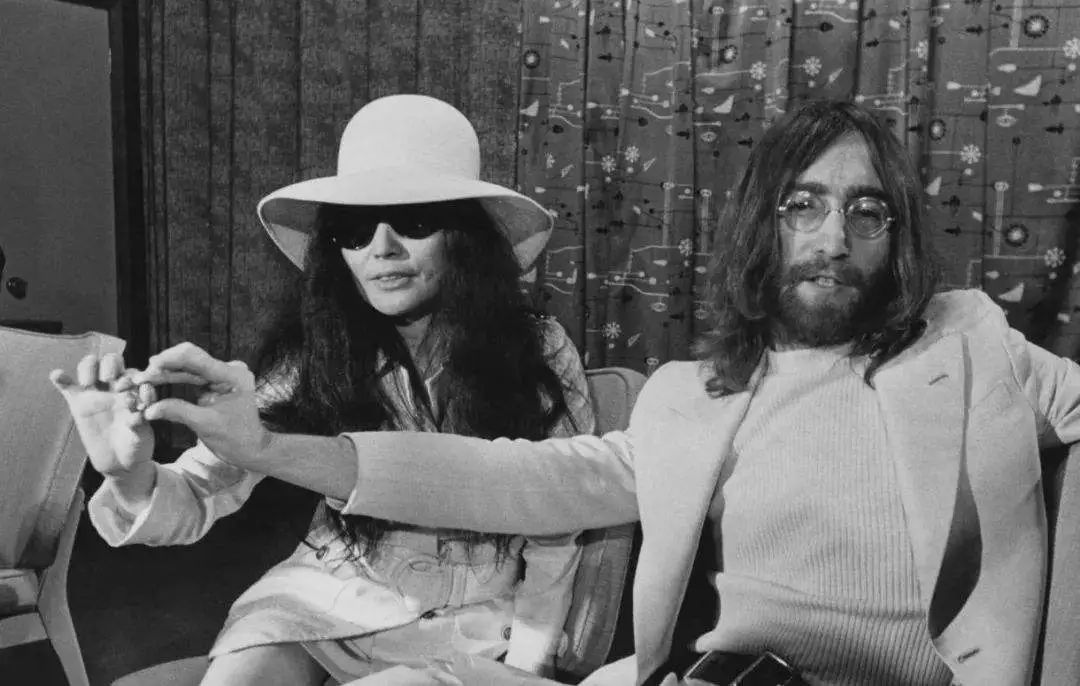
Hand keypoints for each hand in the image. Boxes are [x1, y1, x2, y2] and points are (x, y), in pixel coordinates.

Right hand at [50, 352, 155, 478]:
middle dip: (111, 365)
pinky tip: (56, 374)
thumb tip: (135, 415)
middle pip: (112, 361)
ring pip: (91, 366)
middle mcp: (117, 387)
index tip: (130, 392)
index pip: (135, 373)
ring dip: (89, 367)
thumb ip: (138, 425)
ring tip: (87, 382)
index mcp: (136, 392)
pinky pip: (68, 386)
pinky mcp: (79, 403)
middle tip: (109, 379)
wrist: (119, 460)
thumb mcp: (140, 437)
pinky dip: (61, 379)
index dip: (133, 378)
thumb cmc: (135, 445)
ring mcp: (97, 393)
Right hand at [133, 342, 268, 469]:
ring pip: (188, 366)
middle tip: (141, 375)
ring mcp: (222, 374)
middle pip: (190, 358)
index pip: (196, 359)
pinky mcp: (215, 381)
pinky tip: (155, 380)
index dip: (170, 359)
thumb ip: (177, 411)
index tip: (149, 366)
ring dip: (165, 372)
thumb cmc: (235, 439)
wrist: (251, 447)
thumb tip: (148, 409)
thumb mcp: (205, 425)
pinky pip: (190, 375)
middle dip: (164, 365)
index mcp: (232, 375)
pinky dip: (173, 378)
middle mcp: (229, 369)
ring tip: (143, 378)